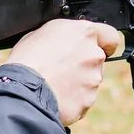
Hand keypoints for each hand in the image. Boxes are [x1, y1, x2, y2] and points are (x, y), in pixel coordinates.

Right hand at [7, 19, 122, 125]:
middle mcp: (94, 54)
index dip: (103, 42)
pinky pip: (83, 99)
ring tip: (54, 83)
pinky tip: (55, 96)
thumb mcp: (40, 33)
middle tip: (61, 68)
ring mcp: (93, 79)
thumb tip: (63, 40)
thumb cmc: (26, 60)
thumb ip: (62, 35)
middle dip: (83, 64)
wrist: (23, 91)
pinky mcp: (88, 100)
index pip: (110, 36)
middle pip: (97, 60)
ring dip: (77, 82)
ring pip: (90, 80)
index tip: (97, 47)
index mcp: (84, 33)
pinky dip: (72, 99)